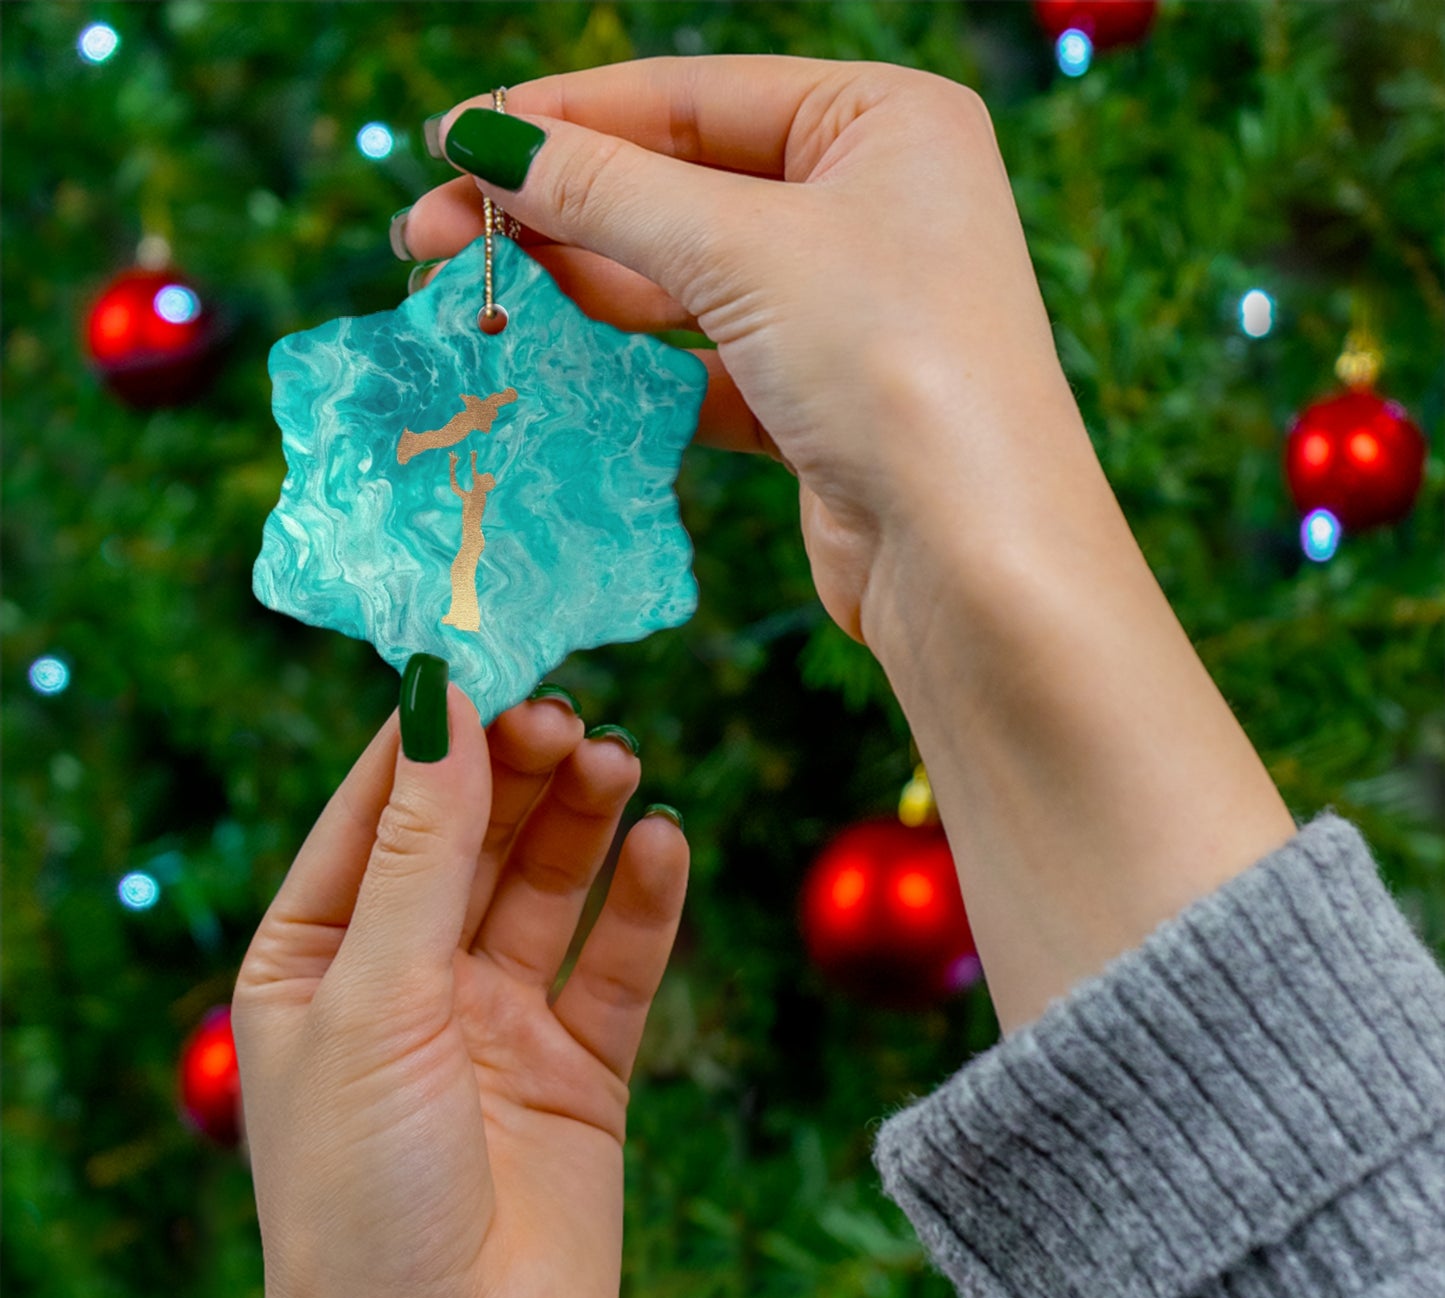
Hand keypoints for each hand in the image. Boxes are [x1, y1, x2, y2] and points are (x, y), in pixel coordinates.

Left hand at [232, 685, 686, 1297]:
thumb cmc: (364, 1196)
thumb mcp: (376, 999)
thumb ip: (419, 851)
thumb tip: (439, 703)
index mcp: (319, 958)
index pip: (377, 811)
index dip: (432, 734)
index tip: (488, 657)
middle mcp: (408, 979)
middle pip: (473, 837)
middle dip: (519, 771)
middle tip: (571, 716)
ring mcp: (498, 1022)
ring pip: (549, 886)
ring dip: (584, 820)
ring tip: (621, 762)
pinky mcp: (580, 1067)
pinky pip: (617, 962)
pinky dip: (644, 902)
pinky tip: (664, 844)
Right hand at [404, 59, 1294, 1037]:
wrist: (974, 560)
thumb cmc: (894, 365)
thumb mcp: (743, 252)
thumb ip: (606, 191)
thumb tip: (484, 140)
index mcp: (883, 121)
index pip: (690, 96)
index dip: (563, 117)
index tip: (450, 141)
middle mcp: (871, 203)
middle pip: (679, 184)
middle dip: (554, 208)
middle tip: (430, 237)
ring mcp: (845, 307)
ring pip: (684, 278)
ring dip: (580, 284)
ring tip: (471, 295)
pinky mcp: (817, 399)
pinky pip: (703, 360)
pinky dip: (630, 362)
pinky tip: (549, 360)